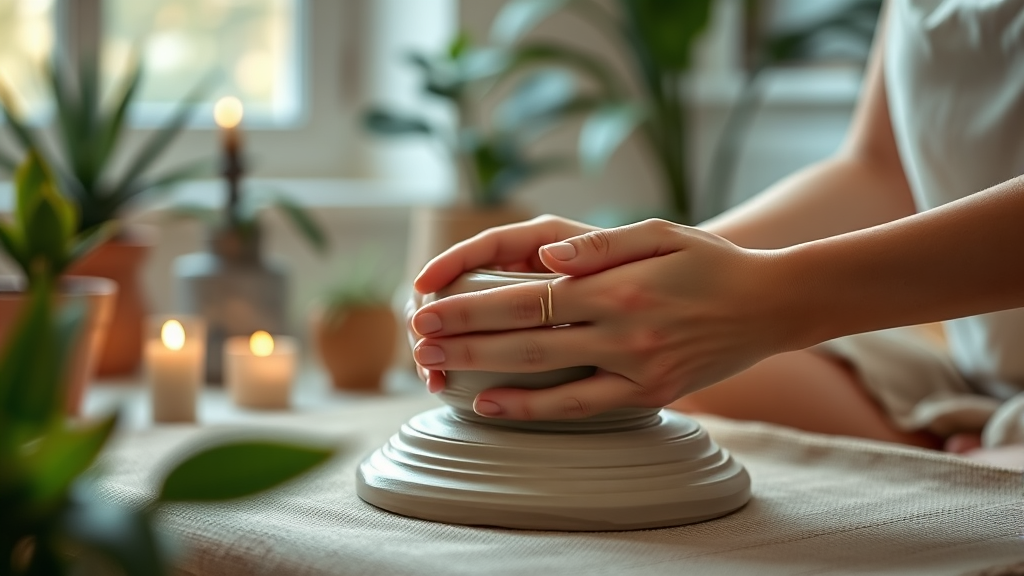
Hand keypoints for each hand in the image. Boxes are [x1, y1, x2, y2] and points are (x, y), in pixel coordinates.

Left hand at [411, 217, 800, 419]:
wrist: (770, 306)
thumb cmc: (710, 262)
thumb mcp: (662, 233)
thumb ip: (600, 244)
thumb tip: (544, 254)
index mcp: (619, 287)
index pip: (528, 297)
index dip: (473, 304)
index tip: (430, 305)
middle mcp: (624, 332)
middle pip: (525, 339)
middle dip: (465, 340)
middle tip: (420, 341)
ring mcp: (637, 369)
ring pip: (547, 377)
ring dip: (487, 375)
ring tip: (440, 373)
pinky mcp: (650, 394)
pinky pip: (582, 406)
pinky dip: (535, 408)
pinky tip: (495, 404)